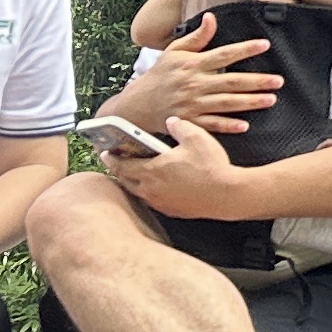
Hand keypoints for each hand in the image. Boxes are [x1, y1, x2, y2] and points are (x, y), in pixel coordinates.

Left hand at [102, 112, 248, 218]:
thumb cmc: (211, 167)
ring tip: (138, 172)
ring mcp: (160, 202)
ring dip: (135, 182)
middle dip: (120, 170)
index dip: (111, 158)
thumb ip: (179, 126)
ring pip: (139, 192)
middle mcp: (150, 189)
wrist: (226, 195)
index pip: (121, 165)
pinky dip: (151, 191)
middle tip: (118, 162)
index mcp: (151, 170)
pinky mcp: (171, 210)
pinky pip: (153, 200)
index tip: (105, 153)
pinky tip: (160, 184)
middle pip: (126, 180)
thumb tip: (171, 121)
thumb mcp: (196, 138)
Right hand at [112, 18, 278, 140]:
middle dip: (256, 81)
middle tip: (278, 80)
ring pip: (226, 103)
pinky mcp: (189, 122)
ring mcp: (192, 104)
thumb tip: (211, 17)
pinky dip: (228, 125)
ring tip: (271, 99)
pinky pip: (212, 124)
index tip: (265, 45)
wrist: (135, 105)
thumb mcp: (174, 52)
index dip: (245, 49)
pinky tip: (245, 125)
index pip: (223, 54)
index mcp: (192, 64)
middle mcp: (194, 84)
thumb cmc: (159, 75)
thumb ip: (196, 37)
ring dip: (250, 102)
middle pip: (230, 81)